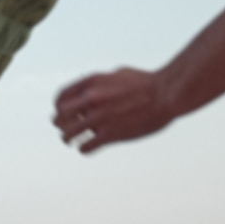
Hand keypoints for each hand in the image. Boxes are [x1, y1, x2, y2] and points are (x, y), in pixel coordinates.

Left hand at [53, 67, 175, 153]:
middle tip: (65, 129)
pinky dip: (84, 149)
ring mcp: (100, 117)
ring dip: (68, 139)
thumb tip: (90, 90)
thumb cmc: (146, 82)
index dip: (58, 107)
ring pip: (69, 134)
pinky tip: (86, 148)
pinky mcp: (111, 134)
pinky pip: (86, 146)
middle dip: (60, 124)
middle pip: (60, 117)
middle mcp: (91, 99)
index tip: (61, 113)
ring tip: (70, 142)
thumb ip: (100, 83)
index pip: (60, 98)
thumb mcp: (117, 74)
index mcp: (91, 82)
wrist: (166, 93)